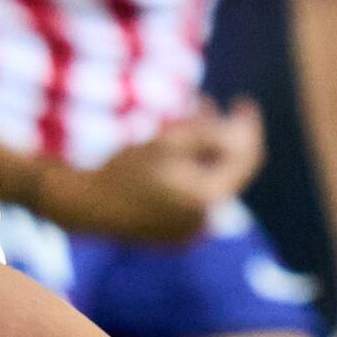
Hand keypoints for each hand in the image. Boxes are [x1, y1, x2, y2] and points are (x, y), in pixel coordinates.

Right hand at [48, 99, 265, 242]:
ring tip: (187, 120)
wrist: (87, 205)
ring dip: (204, 150)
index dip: (249, 127)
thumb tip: (244, 128)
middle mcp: (206, 220)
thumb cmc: (125, 169)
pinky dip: (189, 172)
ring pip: (209, 181)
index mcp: (209, 198)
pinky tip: (173, 151)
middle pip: (227, 170)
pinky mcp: (174, 234)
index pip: (247, 159)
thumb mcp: (170, 141)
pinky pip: (192, 198)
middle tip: (209, 105)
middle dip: (221, 135)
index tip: (242, 102)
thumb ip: (212, 133)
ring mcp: (190, 231)